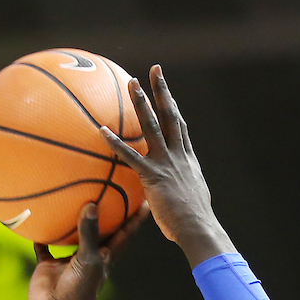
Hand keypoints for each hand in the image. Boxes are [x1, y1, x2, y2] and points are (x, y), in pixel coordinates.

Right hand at [28, 201, 148, 299]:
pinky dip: (41, 235)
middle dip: (107, 215)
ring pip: (72, 237)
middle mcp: (88, 258)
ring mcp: (68, 262)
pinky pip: (44, 246)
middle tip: (112, 192)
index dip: (135, 220)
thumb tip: (92, 205)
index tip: (145, 201)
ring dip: (72, 222)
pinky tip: (36, 217)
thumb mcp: (89, 260)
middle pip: (100, 232)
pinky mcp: (48, 265)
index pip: (124, 236)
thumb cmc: (78, 291)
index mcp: (105, 259)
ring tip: (74, 197)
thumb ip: (90, 234)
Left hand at [100, 66, 234, 266]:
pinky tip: (102, 130)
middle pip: (170, 116)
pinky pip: (130, 156)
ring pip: (153, 127)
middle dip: (162, 92)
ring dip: (142, 103)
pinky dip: (115, 142)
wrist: (197, 228)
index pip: (180, 128)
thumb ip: (178, 192)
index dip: (174, 107)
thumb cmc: (193, 223)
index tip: (167, 92)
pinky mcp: (153, 176)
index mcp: (188, 160)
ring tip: (132, 83)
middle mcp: (178, 156)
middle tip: (154, 71)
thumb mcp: (188, 201)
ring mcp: (166, 163)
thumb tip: (169, 196)